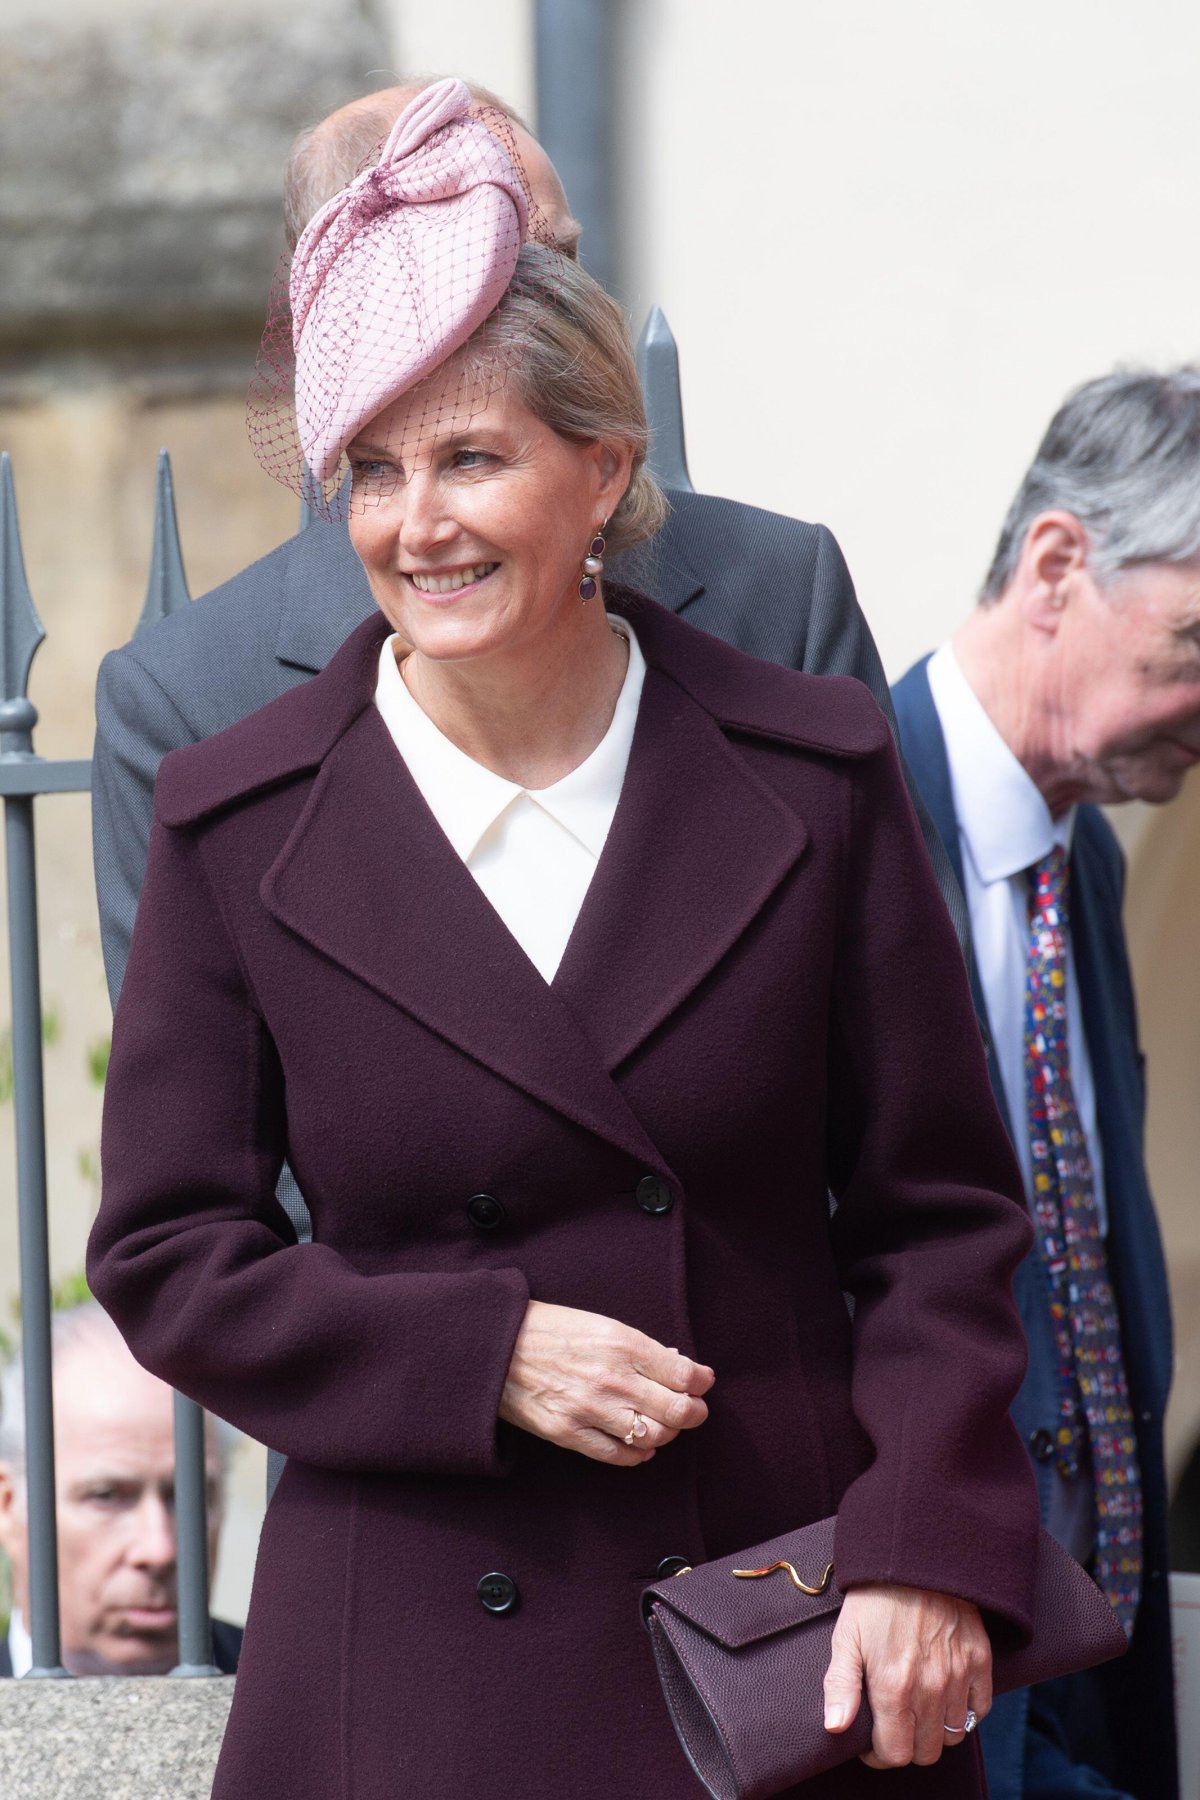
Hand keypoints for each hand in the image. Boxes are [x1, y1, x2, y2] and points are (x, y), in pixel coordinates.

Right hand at [498, 1300, 714, 1465]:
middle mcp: (611, 1379)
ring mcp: (590, 1409)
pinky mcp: (569, 1433)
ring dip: (666, 1433)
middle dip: (694, 1412)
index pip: (683, 1374)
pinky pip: (619, 1456)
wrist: (497, 1347)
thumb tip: (677, 1364)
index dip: (701, 1381)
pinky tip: (639, 1444)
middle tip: (693, 1409)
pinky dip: (638, 1454)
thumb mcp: (600, 1324)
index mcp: (622, 1344)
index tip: (702, 1382)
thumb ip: (640, 1347)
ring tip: (662, 1424)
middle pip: (676, 1411)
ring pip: (653, 1437)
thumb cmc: (551, 1330)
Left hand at [823, 1583, 991, 1767]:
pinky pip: (979, 1710)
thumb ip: (840, 1685)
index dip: (879, 1754)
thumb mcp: (846, 1637)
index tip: (871, 1740)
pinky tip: (946, 1695)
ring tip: (918, 1709)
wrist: (915, 1556)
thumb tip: (835, 1727)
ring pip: (953, 1735)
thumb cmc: (875, 1598)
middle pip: (926, 1752)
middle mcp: (929, 1689)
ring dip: (935, 1730)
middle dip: (907, 1745)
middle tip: (894, 1724)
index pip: (894, 1754)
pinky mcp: (979, 1661)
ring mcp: (958, 1676)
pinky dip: (965, 1711)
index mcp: (893, 1687)